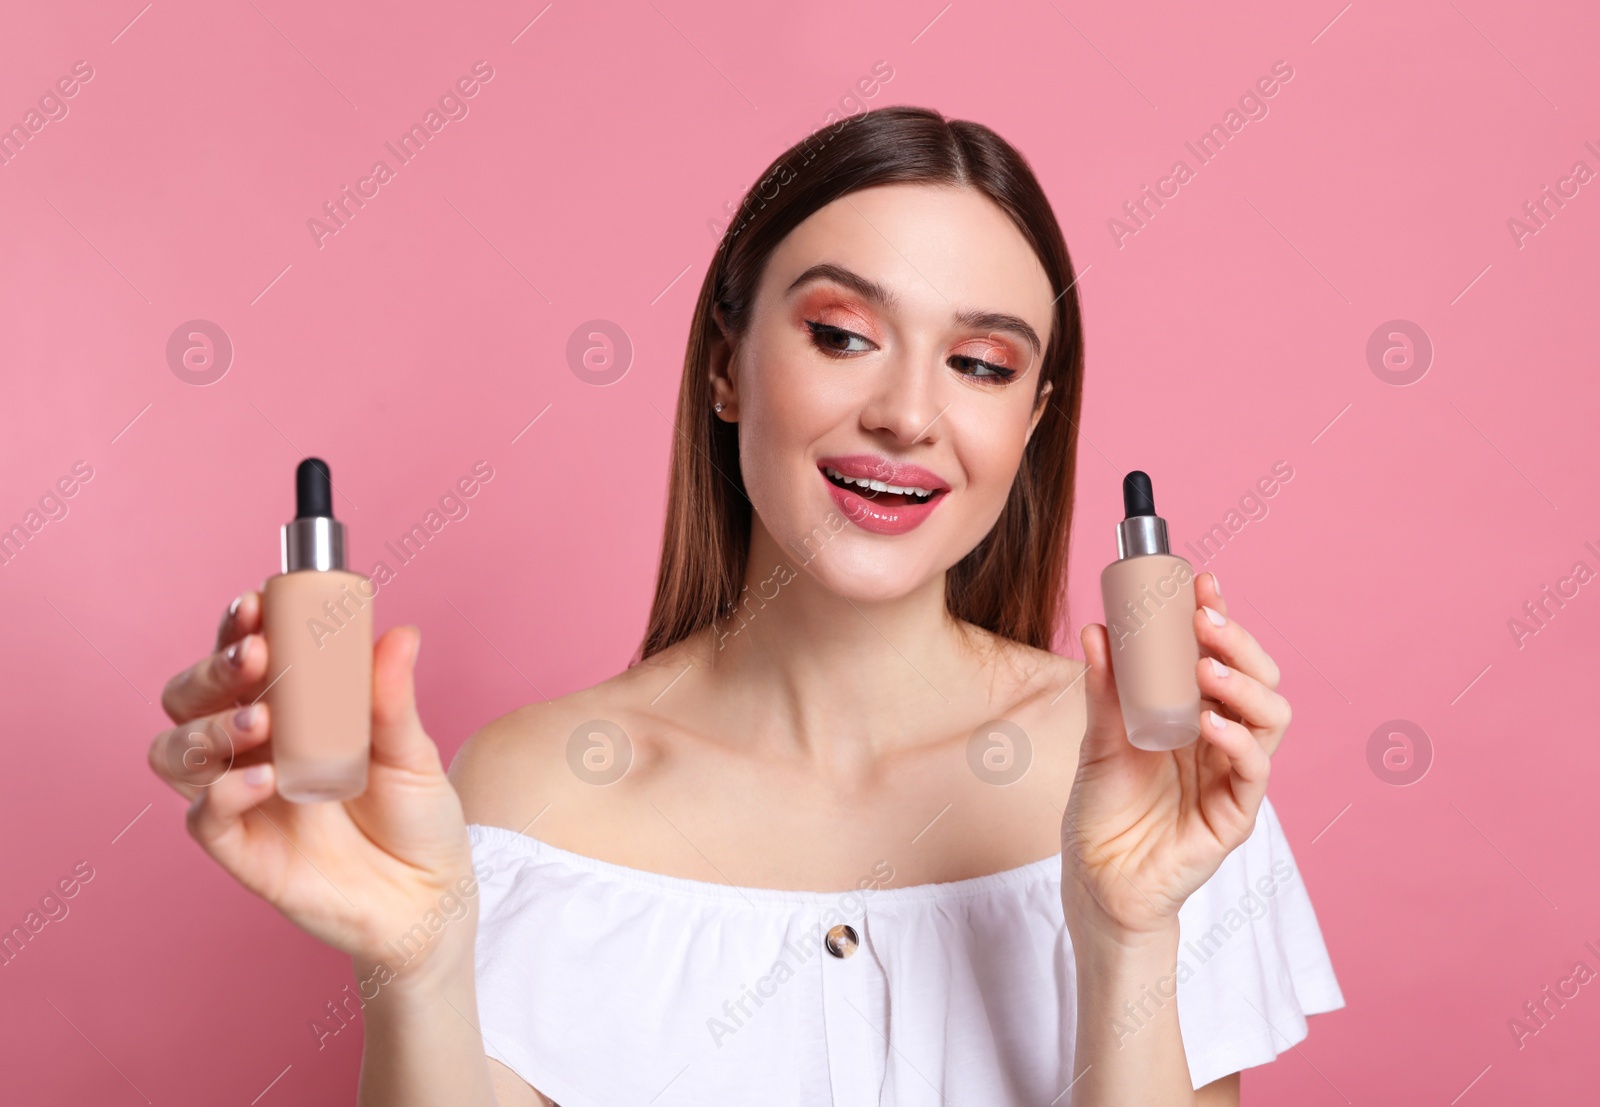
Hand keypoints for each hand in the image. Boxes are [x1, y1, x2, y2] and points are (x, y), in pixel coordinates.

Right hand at [148, 591, 474, 976]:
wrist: (432, 896)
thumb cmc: (416, 814)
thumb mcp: (413, 752)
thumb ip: (394, 698)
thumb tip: (400, 634)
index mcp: (289, 711)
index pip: (240, 658)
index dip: (236, 627)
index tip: (256, 603)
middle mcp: (253, 748)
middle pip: (189, 698)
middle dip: (211, 670)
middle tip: (255, 656)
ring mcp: (243, 798)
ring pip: (175, 753)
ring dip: (206, 727)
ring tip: (261, 720)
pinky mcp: (243, 850)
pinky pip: (204, 818)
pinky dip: (224, 791)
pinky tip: (265, 778)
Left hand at [1062, 572, 1288, 939]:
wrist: (1095, 880)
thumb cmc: (1102, 810)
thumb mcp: (1098, 739)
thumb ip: (1105, 689)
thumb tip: (1098, 628)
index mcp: (1192, 713)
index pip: (1220, 656)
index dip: (1219, 617)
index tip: (1202, 582)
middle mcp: (1220, 739)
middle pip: (1258, 678)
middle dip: (1238, 642)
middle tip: (1205, 621)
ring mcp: (1232, 775)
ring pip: (1270, 718)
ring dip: (1244, 685)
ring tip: (1206, 669)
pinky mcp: (1235, 815)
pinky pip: (1254, 771)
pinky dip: (1238, 741)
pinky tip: (1210, 724)